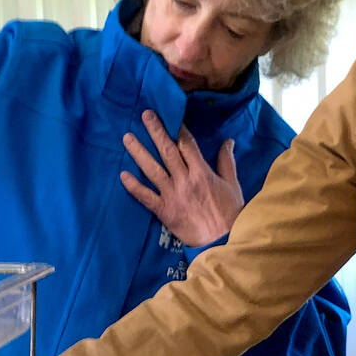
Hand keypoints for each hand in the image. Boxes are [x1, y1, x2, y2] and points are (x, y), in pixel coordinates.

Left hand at [120, 110, 242, 245]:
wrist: (222, 241)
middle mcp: (185, 180)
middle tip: (145, 115)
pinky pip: (146, 197)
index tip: (169, 116)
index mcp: (202, 172)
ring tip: (127, 138)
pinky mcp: (164, 211)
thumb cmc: (230, 213)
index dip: (178, 129)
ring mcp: (173, 195)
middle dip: (155, 131)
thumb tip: (228, 141)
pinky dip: (134, 187)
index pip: (187, 145)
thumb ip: (227, 161)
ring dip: (139, 152)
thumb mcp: (233, 185)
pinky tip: (122, 175)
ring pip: (153, 169)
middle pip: (167, 151)